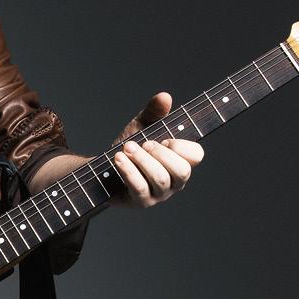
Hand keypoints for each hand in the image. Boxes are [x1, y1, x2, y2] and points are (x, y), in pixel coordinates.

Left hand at [111, 92, 203, 207]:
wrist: (102, 171)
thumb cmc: (128, 150)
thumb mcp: (140, 127)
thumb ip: (153, 113)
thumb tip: (165, 97)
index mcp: (180, 162)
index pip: (196, 155)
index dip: (180, 145)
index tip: (163, 137)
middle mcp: (174, 181)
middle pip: (182, 170)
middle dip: (160, 153)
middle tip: (142, 143)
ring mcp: (159, 194)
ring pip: (160, 178)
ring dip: (141, 159)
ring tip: (126, 148)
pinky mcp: (141, 202)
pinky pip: (140, 188)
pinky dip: (128, 170)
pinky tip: (118, 158)